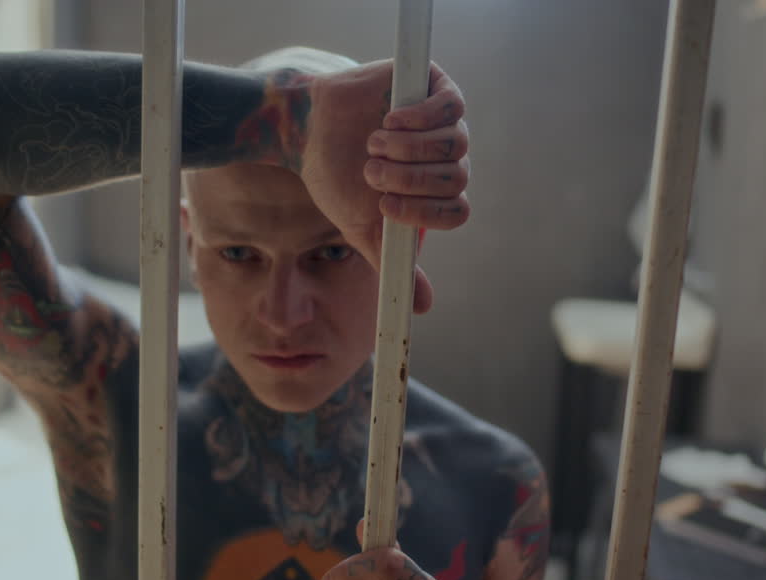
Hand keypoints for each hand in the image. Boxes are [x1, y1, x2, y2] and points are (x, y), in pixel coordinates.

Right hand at [300, 61, 470, 313]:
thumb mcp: (363, 229)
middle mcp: (446, 160)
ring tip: (372, 146)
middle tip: (371, 173)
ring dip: (408, 150)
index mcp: (436, 195)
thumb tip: (421, 308)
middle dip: (409, 179)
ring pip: (454, 143)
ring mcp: (443, 122)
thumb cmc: (337, 180)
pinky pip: (451, 105)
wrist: (309, 132)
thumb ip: (393, 261)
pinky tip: (390, 121)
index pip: (456, 212)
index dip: (422, 212)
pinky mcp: (434, 86)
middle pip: (454, 178)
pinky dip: (420, 118)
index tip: (384, 206)